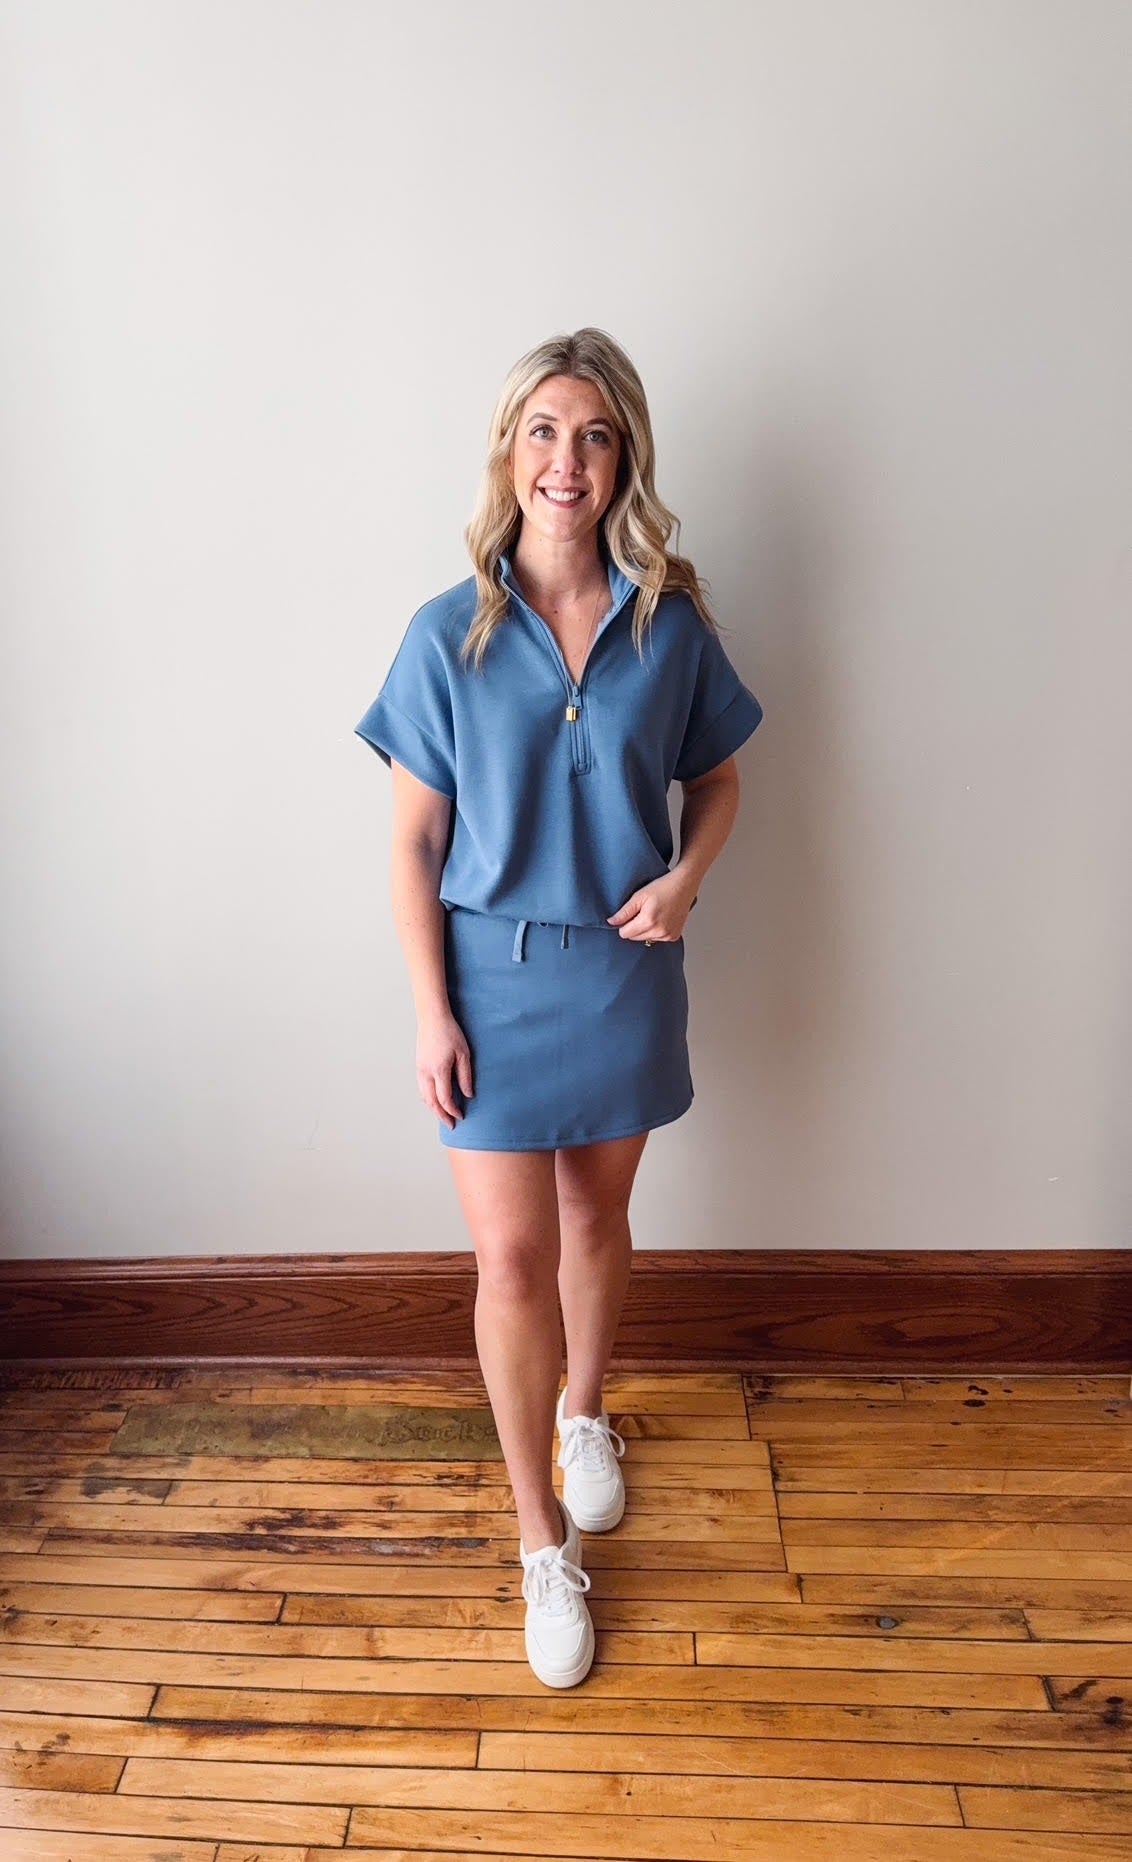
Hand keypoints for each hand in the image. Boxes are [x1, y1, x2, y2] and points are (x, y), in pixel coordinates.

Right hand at [417, 1007, 473, 1129]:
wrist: (432, 1018)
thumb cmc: (450, 1033)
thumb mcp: (464, 1054)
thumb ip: (466, 1076)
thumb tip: (468, 1094)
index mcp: (439, 1071)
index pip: (445, 1099)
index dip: (453, 1110)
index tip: (461, 1116)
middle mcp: (426, 1073)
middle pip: (431, 1102)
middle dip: (441, 1115)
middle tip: (451, 1125)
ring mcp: (420, 1070)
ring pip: (424, 1097)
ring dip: (433, 1109)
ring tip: (443, 1115)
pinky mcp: (418, 1066)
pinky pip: (421, 1089)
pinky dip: (428, 1099)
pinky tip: (435, 1101)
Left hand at [607, 870, 697, 943]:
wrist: (684, 886)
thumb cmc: (663, 887)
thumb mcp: (639, 896)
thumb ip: (624, 912)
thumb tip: (611, 923)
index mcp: (648, 922)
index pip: (624, 934)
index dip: (624, 924)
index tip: (631, 914)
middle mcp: (659, 932)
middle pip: (634, 938)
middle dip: (634, 927)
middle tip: (643, 911)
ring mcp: (668, 935)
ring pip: (646, 939)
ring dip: (645, 930)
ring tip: (653, 914)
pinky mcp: (674, 936)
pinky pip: (657, 939)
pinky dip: (656, 931)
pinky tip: (661, 919)